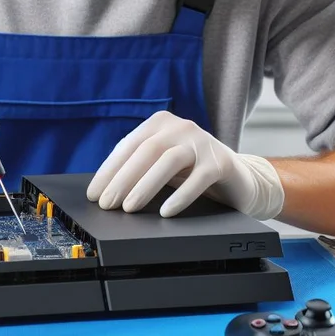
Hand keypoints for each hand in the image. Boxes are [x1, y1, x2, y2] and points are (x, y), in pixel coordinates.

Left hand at [86, 112, 283, 219]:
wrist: (239, 180)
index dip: (109, 170)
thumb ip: (138, 168)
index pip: (128, 145)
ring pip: (168, 161)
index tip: (94, 194)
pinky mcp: (222, 162)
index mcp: (161, 123)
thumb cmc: (192, 173)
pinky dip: (180, 196)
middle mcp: (181, 127)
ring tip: (129, 208)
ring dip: (145, 186)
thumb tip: (104, 190)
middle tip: (107, 204)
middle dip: (122, 179)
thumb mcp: (162, 166)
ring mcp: (202, 142)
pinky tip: (166, 212)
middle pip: (145, 151)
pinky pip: (198, 179)